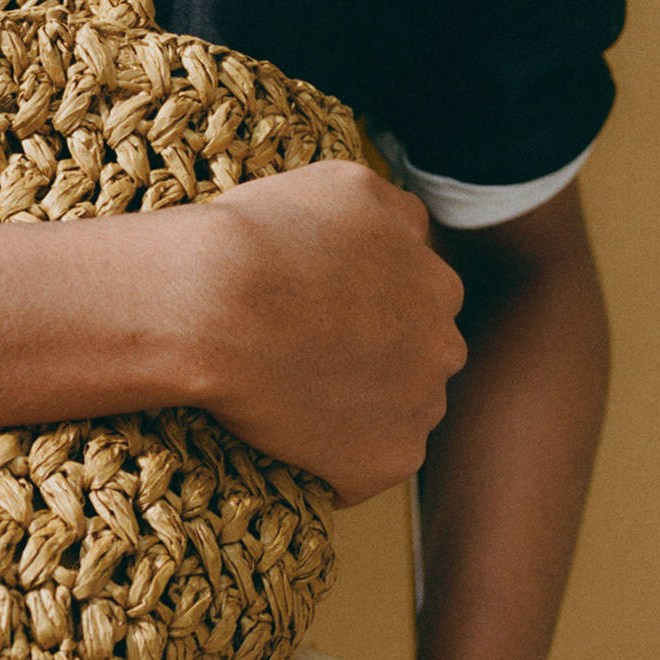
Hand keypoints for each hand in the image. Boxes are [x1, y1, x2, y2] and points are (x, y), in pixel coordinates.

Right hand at [179, 163, 466, 504]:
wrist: (216, 304)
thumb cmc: (264, 239)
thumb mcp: (345, 186)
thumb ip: (397, 213)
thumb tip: (417, 235)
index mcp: (437, 282)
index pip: (419, 305)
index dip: (367, 313)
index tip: (320, 318)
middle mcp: (443, 344)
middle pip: (417, 363)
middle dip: (374, 364)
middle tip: (303, 361)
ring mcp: (420, 407)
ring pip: (395, 417)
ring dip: (355, 415)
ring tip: (288, 405)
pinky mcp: (387, 461)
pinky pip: (361, 474)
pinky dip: (330, 469)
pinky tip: (286, 448)